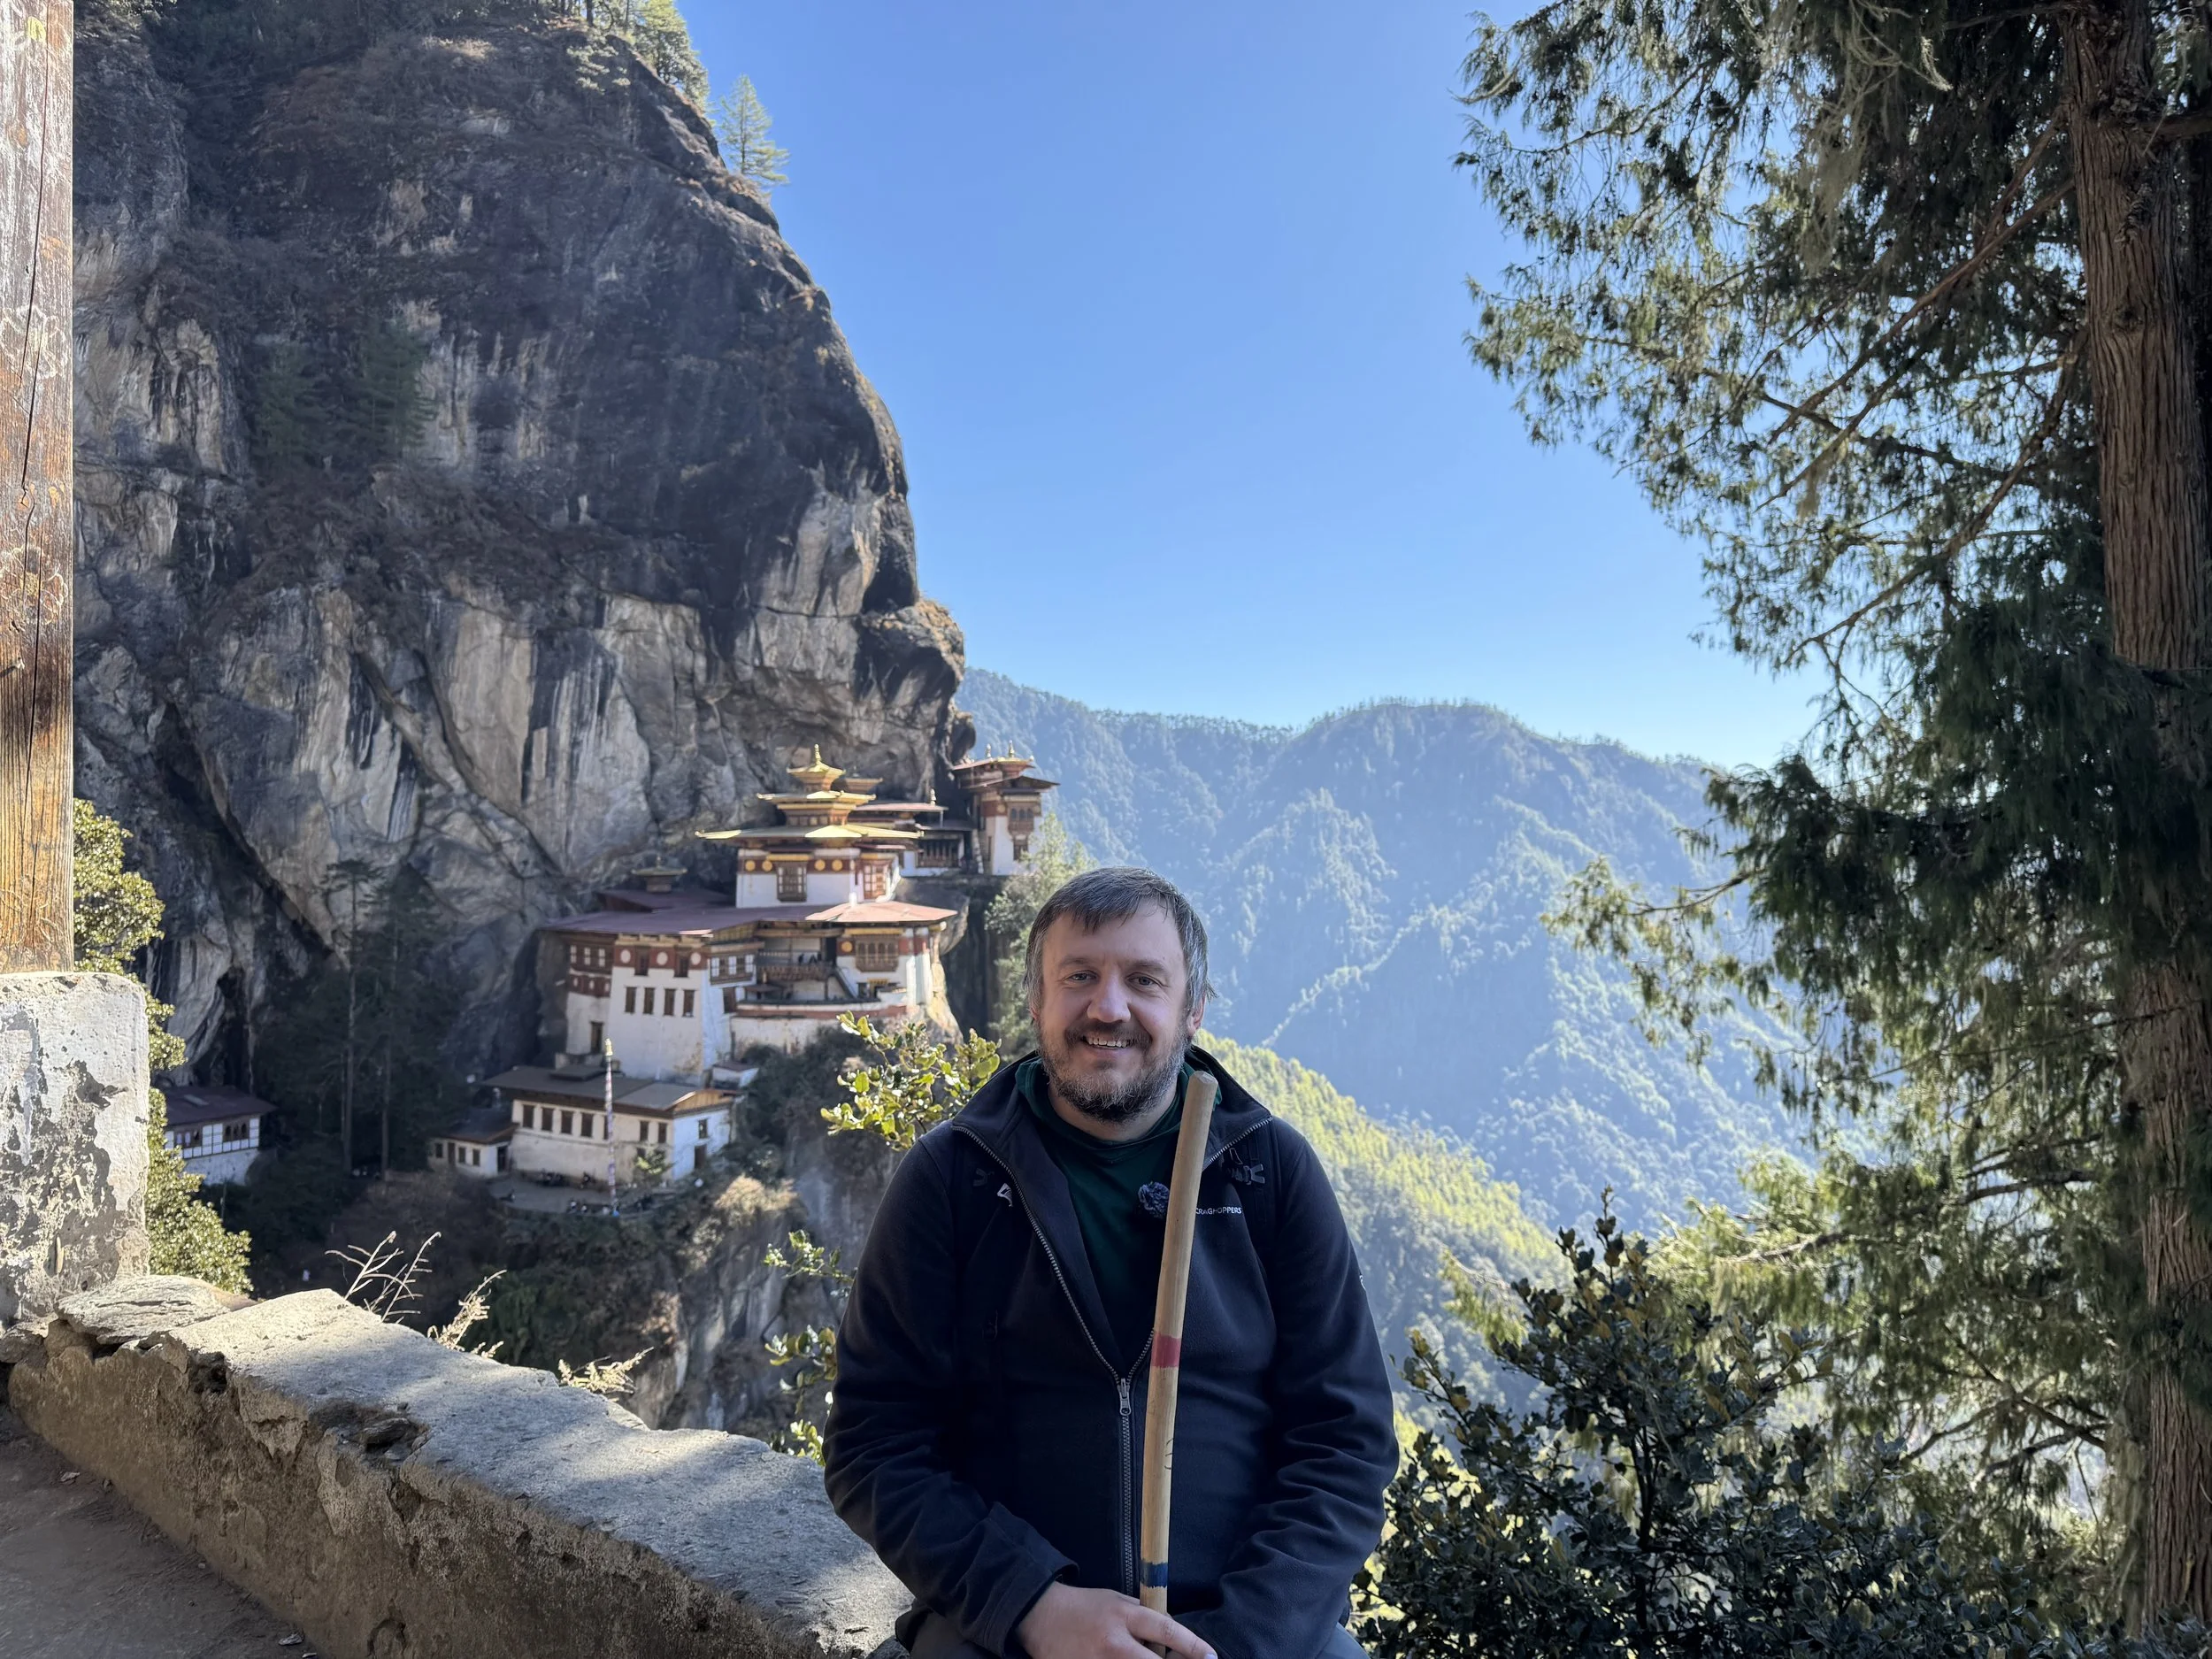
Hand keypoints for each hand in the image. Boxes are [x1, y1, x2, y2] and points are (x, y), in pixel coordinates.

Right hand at [1015, 1582, 1214, 1658]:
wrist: (1039, 1615)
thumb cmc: (1084, 1605)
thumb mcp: (1116, 1600)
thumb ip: (1143, 1616)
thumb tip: (1171, 1635)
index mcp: (1123, 1616)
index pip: (1167, 1631)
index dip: (1193, 1646)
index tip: (1212, 1657)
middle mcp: (1113, 1642)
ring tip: (1142, 1657)